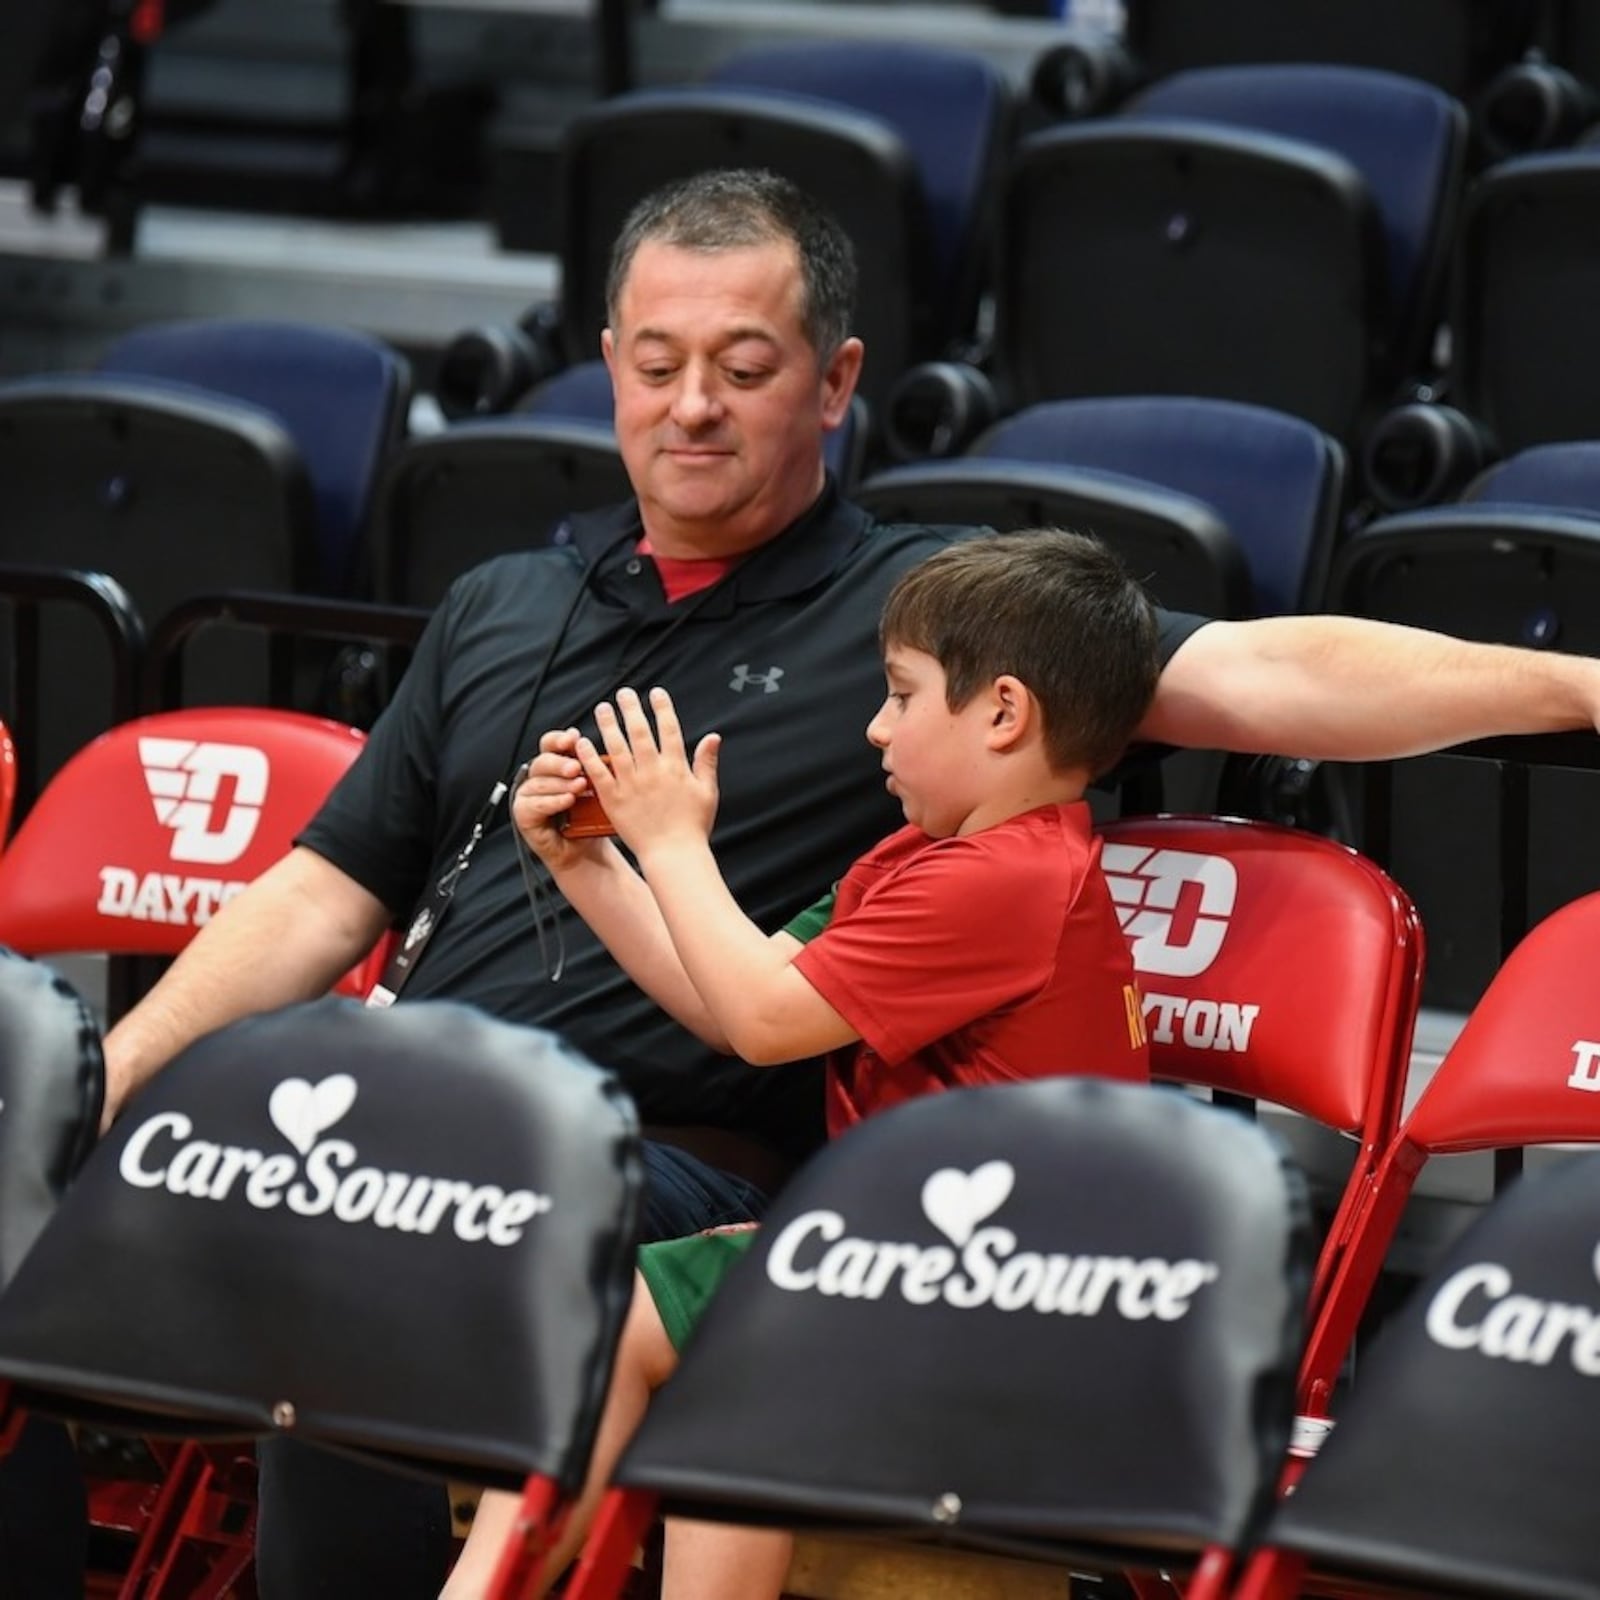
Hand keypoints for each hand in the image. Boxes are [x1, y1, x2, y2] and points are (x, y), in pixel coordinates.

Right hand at [511, 727, 617, 874]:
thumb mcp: (595, 789)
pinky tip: (567, 800)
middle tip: (577, 767)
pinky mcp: (523, 814)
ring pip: (538, 782)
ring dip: (560, 783)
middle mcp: (539, 778)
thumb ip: (590, 768)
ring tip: (579, 786)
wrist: (586, 850)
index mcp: (554, 767)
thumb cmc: (590, 819)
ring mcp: (528, 796)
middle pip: (542, 761)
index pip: (550, 745)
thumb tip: (593, 748)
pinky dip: (551, 801)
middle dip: (560, 763)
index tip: (573, 738)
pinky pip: (532, 804)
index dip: (559, 739)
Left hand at [580, 687, 720, 860]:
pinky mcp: (614, 799)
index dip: (662, 708)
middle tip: (624, 693)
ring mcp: (632, 784)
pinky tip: (582, 742)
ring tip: (602, 708)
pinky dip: (589, 756)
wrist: (674, 855)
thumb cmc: (693, 827)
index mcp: (676, 768)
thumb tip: (713, 736)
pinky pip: (599, 773)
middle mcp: (653, 771)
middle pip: (640, 732)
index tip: (656, 693)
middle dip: (632, 709)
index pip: (669, 729)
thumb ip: (707, 762)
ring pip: (617, 747)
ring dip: (608, 724)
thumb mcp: (708, 792)